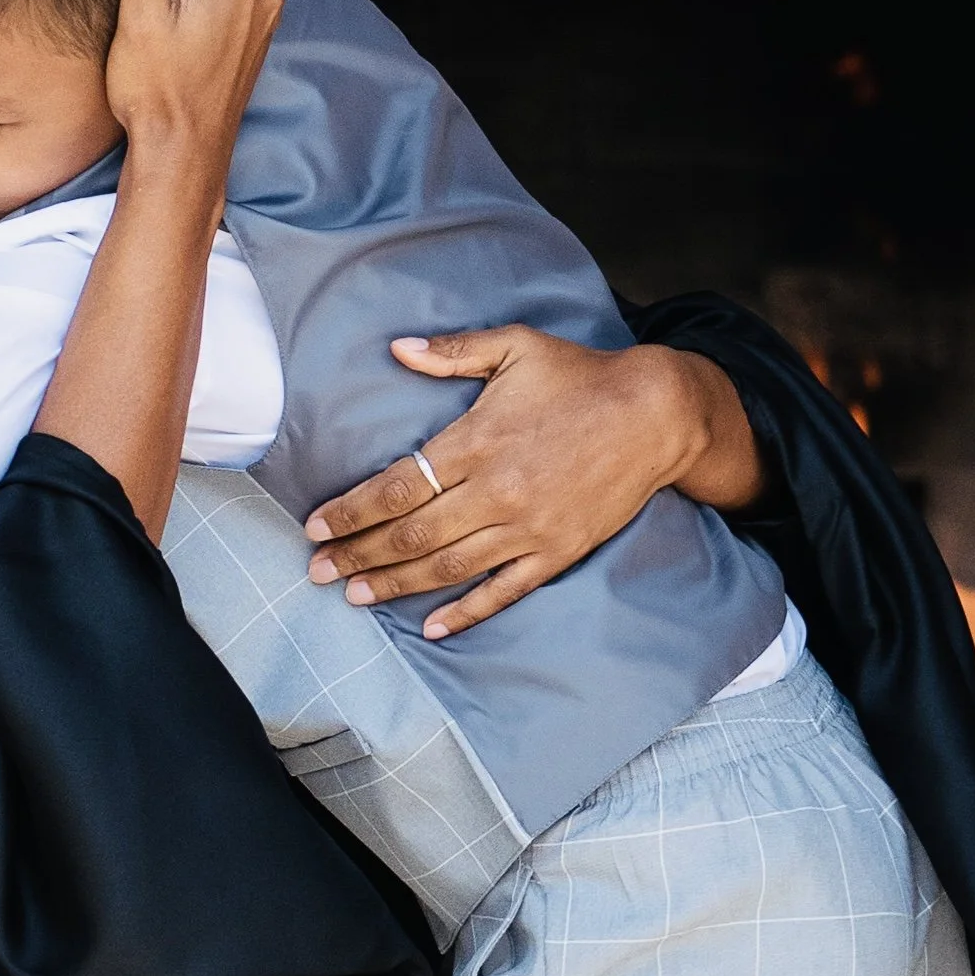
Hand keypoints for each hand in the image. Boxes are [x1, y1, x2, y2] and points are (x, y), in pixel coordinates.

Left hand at [301, 327, 764, 638]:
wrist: (658, 414)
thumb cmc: (581, 376)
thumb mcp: (516, 347)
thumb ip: (453, 352)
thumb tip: (397, 348)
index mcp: (477, 443)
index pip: (397, 487)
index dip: (352, 511)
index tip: (315, 526)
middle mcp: (497, 492)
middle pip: (411, 535)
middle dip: (357, 556)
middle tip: (317, 572)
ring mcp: (528, 528)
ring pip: (447, 567)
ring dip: (395, 585)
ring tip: (354, 596)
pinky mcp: (557, 552)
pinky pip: (503, 591)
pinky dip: (465, 612)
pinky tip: (431, 627)